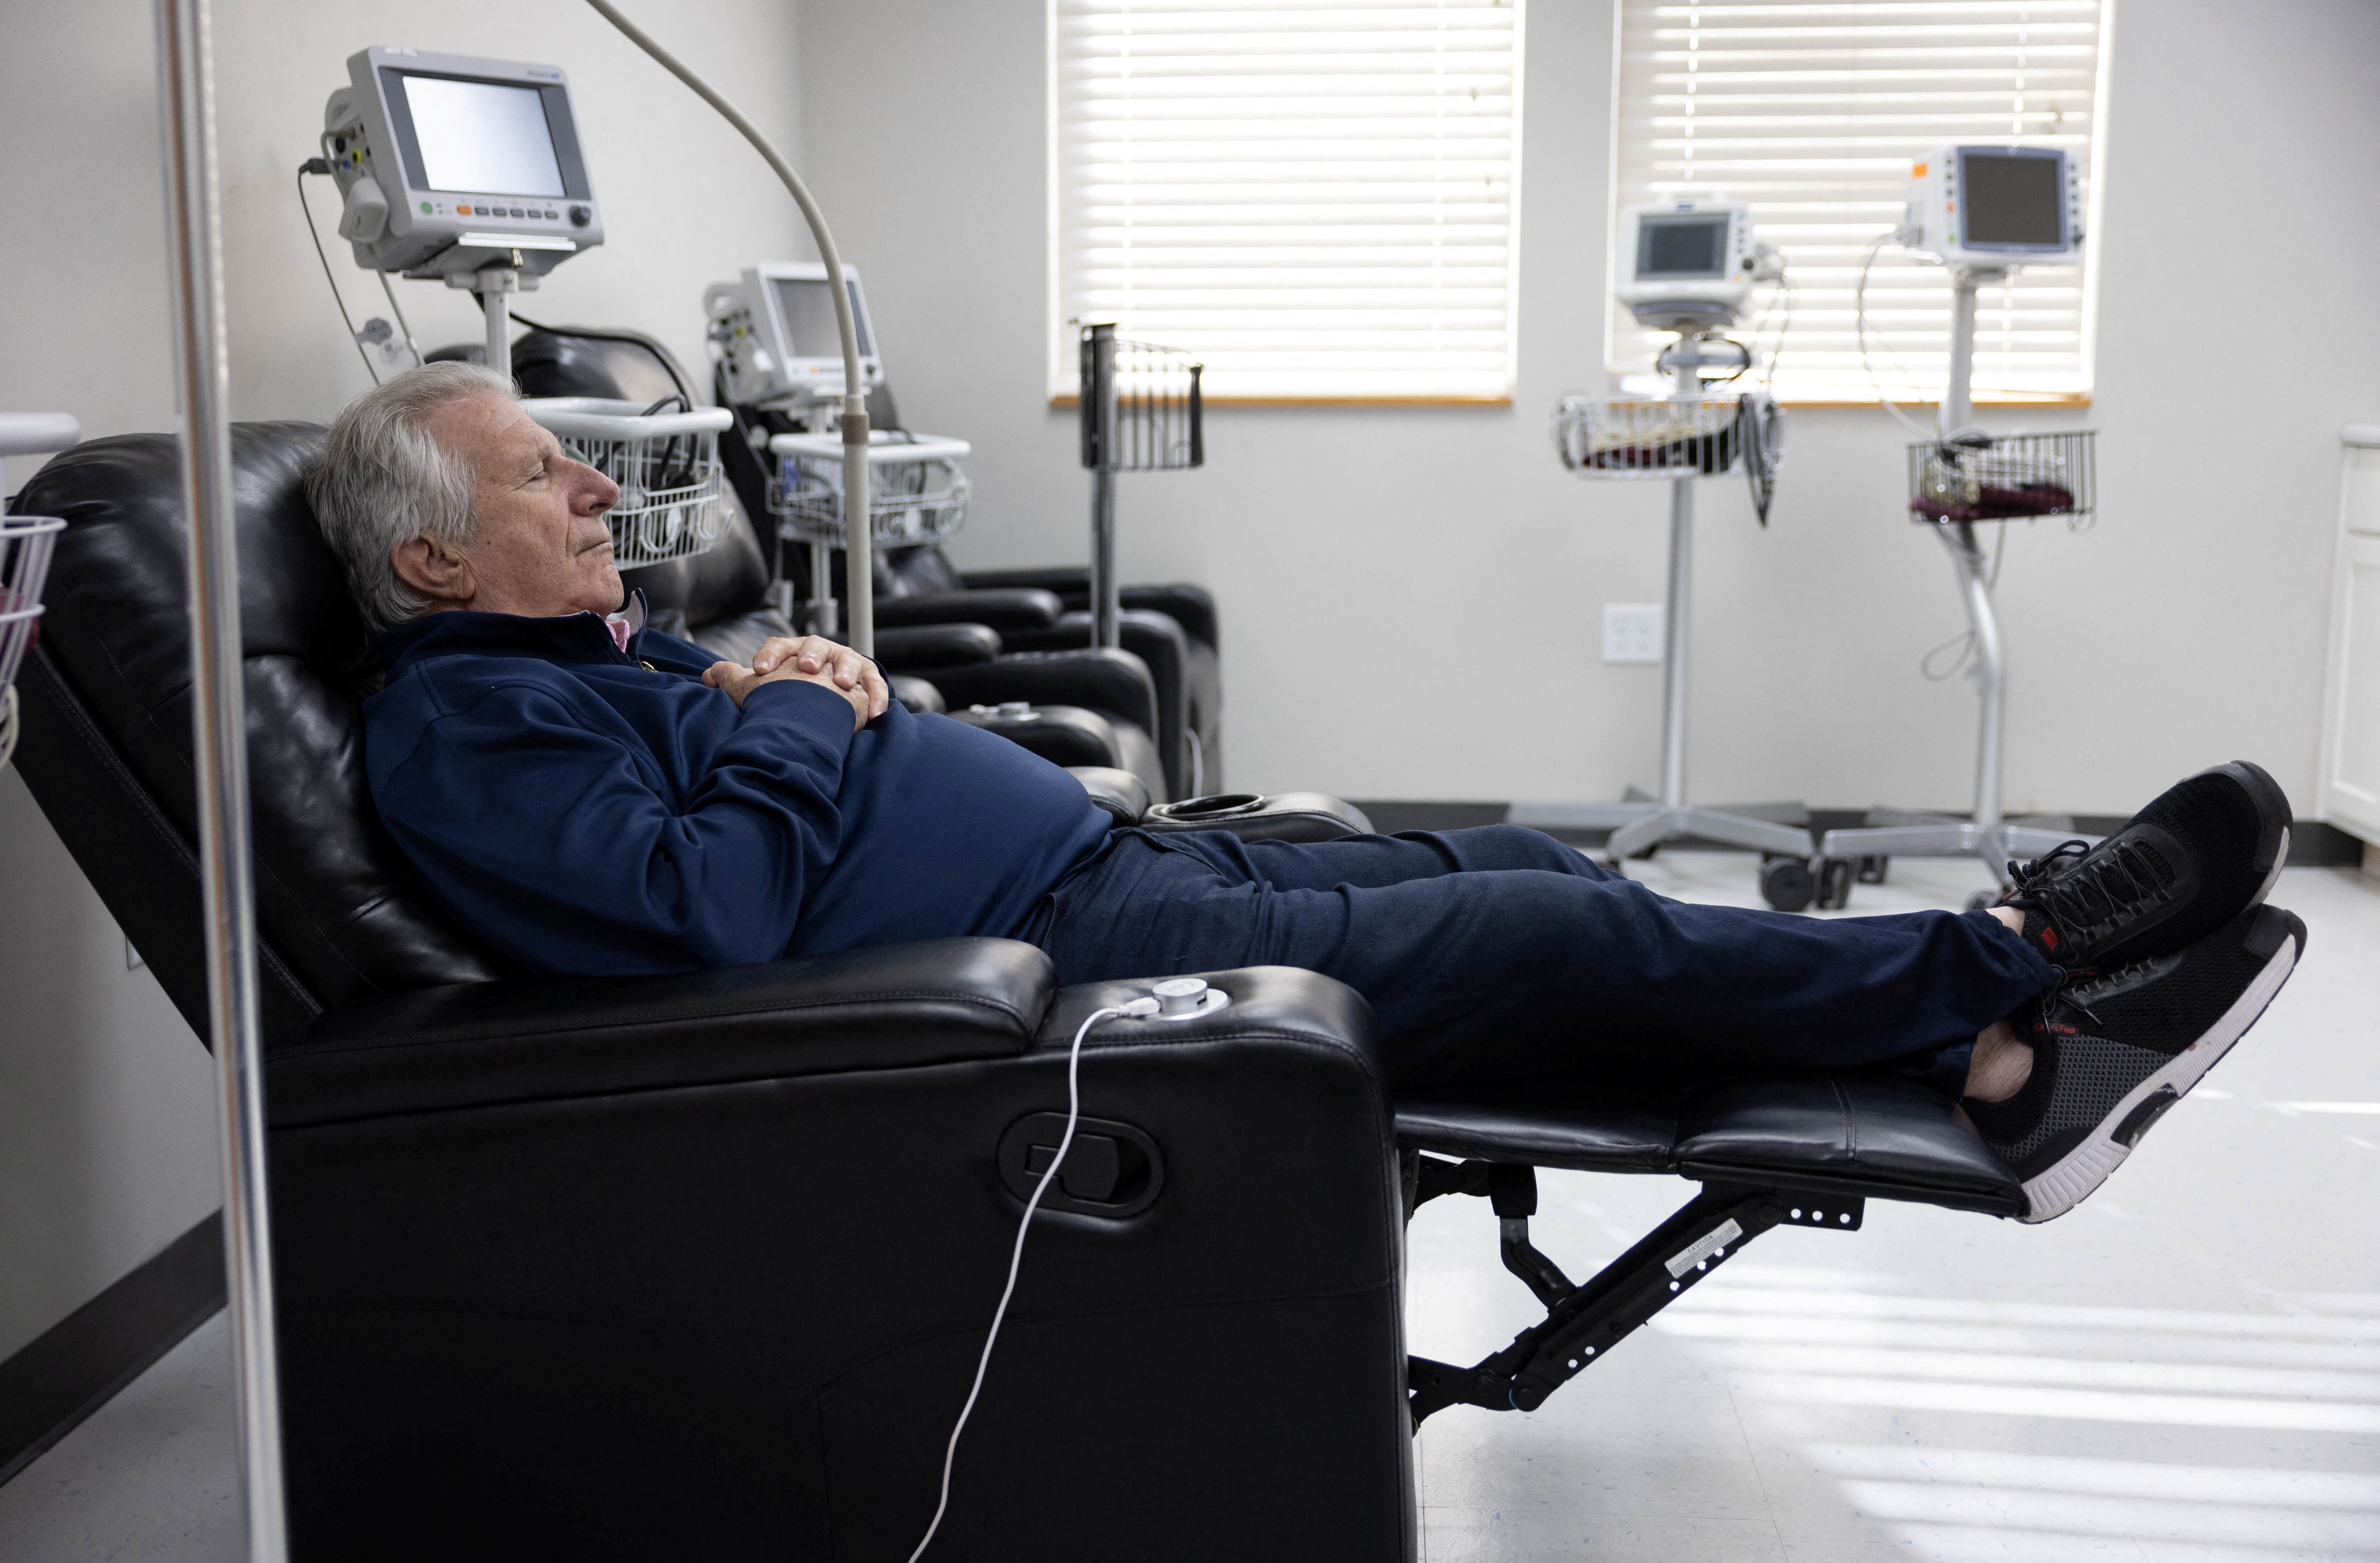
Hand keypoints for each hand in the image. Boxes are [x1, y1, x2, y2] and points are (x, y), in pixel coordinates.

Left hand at [703, 634, 886, 728]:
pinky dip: (878, 697)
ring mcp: (845, 665)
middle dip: (812, 655)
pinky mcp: (867, 683)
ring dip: (847, 670)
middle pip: (816, 646)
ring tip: (844, 683)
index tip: (760, 672)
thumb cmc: (786, 696)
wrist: (818, 712)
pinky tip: (876, 713)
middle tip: (807, 668)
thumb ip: (733, 678)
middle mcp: (820, 654)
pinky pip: (876, 685)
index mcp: (792, 651)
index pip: (779, 646)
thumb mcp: (757, 685)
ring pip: (849, 659)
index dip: (769, 656)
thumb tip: (706, 677)